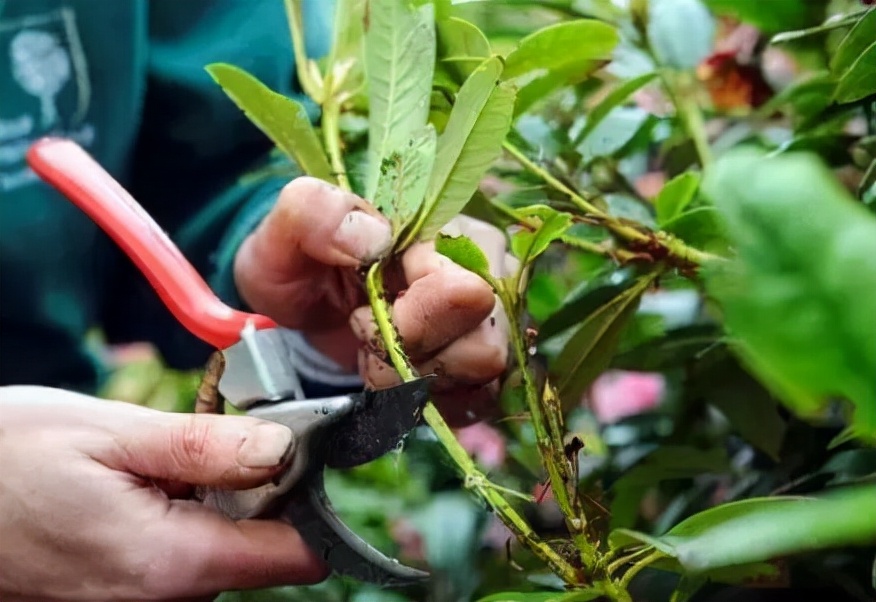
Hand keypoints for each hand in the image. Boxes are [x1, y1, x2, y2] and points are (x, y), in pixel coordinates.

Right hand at [0, 386, 327, 600]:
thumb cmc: (9, 460)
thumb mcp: (110, 435)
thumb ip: (204, 447)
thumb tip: (284, 448)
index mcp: (174, 560)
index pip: (297, 554)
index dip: (314, 499)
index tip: (306, 448)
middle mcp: (170, 593)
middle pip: (268, 544)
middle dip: (266, 484)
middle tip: (227, 430)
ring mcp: (149, 593)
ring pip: (231, 542)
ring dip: (225, 492)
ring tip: (176, 452)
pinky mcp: (133, 583)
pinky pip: (192, 545)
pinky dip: (193, 506)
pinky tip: (156, 475)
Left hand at [234, 178, 511, 423]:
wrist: (299, 306)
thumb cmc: (299, 262)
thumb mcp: (286, 229)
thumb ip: (317, 213)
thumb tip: (377, 237)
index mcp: (448, 233)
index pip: (464, 295)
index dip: (409, 320)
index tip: (360, 313)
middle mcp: (486, 276)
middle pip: (482, 348)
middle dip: (409, 356)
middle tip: (365, 335)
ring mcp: (488, 325)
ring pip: (480, 379)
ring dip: (414, 382)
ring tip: (375, 355)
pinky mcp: (480, 369)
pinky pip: (473, 403)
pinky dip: (423, 401)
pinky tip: (392, 377)